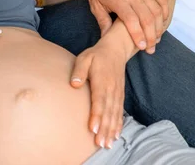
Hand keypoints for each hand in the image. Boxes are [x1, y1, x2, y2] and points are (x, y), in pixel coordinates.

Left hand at [70, 35, 126, 149]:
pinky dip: (118, 125)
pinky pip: (120, 112)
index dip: (97, 116)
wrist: (115, 50)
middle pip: (108, 112)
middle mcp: (112, 89)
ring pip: (115, 115)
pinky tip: (116, 135)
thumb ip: (79, 71)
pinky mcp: (120, 95)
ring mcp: (117, 93)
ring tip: (107, 144)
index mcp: (102, 81)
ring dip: (111, 130)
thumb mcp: (85, 58)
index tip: (93, 129)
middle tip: (100, 143)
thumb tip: (74, 84)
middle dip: (104, 129)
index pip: (99, 101)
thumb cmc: (96, 55)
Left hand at [85, 0, 168, 52]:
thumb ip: (103, 22)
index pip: (132, 21)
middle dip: (151, 36)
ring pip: (157, 10)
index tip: (142, 47)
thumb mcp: (95, 5)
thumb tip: (107, 39)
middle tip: (151, 48)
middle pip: (147, 18)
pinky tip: (163, 22)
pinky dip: (165, 12)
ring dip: (159, 27)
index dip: (138, 35)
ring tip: (157, 38)